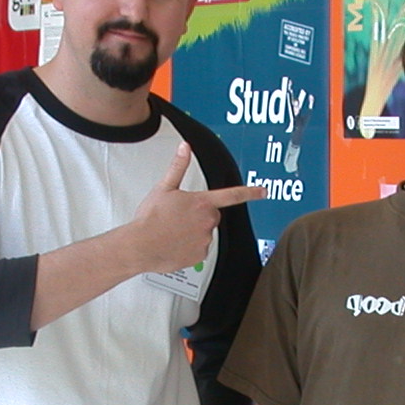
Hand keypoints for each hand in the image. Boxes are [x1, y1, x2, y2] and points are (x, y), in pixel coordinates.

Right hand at [131, 143, 263, 273]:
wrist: (140, 246)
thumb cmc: (150, 218)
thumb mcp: (164, 188)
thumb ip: (178, 166)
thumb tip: (184, 148)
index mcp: (202, 203)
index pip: (232, 195)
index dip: (250, 192)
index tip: (263, 191)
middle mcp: (207, 221)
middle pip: (212, 216)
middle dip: (200, 215)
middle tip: (178, 217)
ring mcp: (205, 240)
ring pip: (204, 233)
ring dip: (193, 232)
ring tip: (172, 231)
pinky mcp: (200, 256)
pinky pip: (199, 249)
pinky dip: (189, 247)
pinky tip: (175, 243)